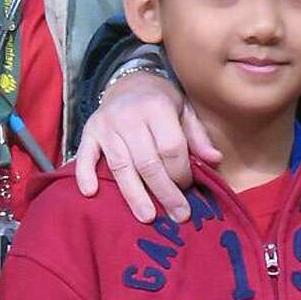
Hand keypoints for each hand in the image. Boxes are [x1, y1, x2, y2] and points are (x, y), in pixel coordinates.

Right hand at [72, 74, 219, 223]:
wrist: (127, 82)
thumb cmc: (161, 102)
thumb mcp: (184, 111)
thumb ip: (198, 137)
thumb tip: (215, 161)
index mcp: (156, 107)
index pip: (170, 148)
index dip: (181, 172)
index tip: (188, 187)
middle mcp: (129, 116)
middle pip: (147, 162)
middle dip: (165, 192)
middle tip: (178, 215)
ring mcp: (106, 125)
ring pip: (121, 167)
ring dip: (135, 195)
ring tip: (147, 217)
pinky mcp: (89, 133)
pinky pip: (85, 157)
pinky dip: (85, 175)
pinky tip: (91, 194)